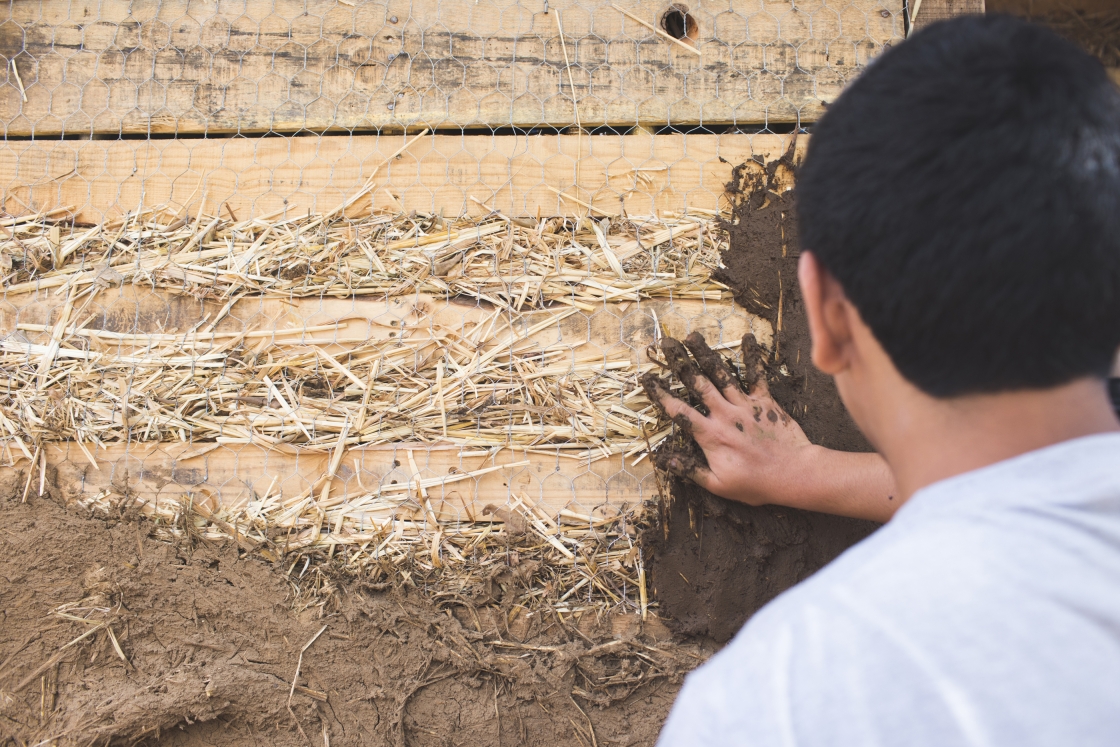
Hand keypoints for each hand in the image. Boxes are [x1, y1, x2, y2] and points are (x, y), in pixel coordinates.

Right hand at [642, 332, 818, 506]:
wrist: (794, 474)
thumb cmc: (756, 483)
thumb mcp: (718, 484)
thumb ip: (691, 470)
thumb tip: (664, 459)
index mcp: (710, 435)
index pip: (679, 410)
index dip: (660, 394)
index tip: (646, 378)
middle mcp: (725, 414)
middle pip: (697, 383)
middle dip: (680, 363)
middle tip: (667, 344)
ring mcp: (745, 405)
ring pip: (721, 374)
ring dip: (705, 354)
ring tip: (692, 336)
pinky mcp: (765, 401)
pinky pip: (756, 375)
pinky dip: (752, 356)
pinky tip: (747, 337)